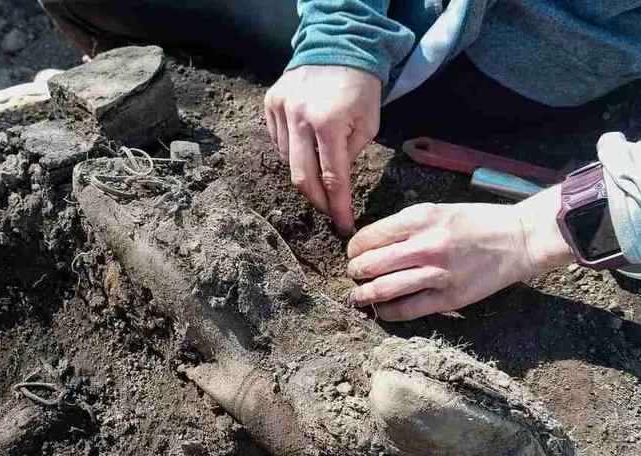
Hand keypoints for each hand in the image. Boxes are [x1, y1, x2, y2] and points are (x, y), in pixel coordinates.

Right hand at [264, 65, 382, 232]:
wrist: (339, 44)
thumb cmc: (360, 86)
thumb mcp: (369, 123)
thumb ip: (351, 156)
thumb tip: (335, 183)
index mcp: (328, 124)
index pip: (332, 179)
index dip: (338, 207)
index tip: (343, 225)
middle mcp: (299, 118)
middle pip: (302, 178)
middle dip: (317, 201)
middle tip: (329, 210)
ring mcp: (281, 110)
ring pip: (287, 162)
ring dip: (304, 173)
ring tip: (320, 172)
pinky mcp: (270, 104)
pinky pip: (277, 142)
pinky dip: (291, 153)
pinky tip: (305, 148)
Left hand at [346, 186, 575, 319]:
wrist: (520, 239)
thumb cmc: (478, 222)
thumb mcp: (439, 211)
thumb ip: (407, 226)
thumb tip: (372, 245)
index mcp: (421, 218)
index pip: (370, 236)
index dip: (354, 248)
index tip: (353, 253)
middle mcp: (426, 245)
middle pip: (371, 264)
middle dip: (355, 272)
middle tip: (354, 275)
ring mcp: (438, 273)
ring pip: (384, 289)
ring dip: (363, 295)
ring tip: (357, 297)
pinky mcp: (449, 298)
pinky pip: (407, 309)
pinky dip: (387, 312)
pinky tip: (381, 310)